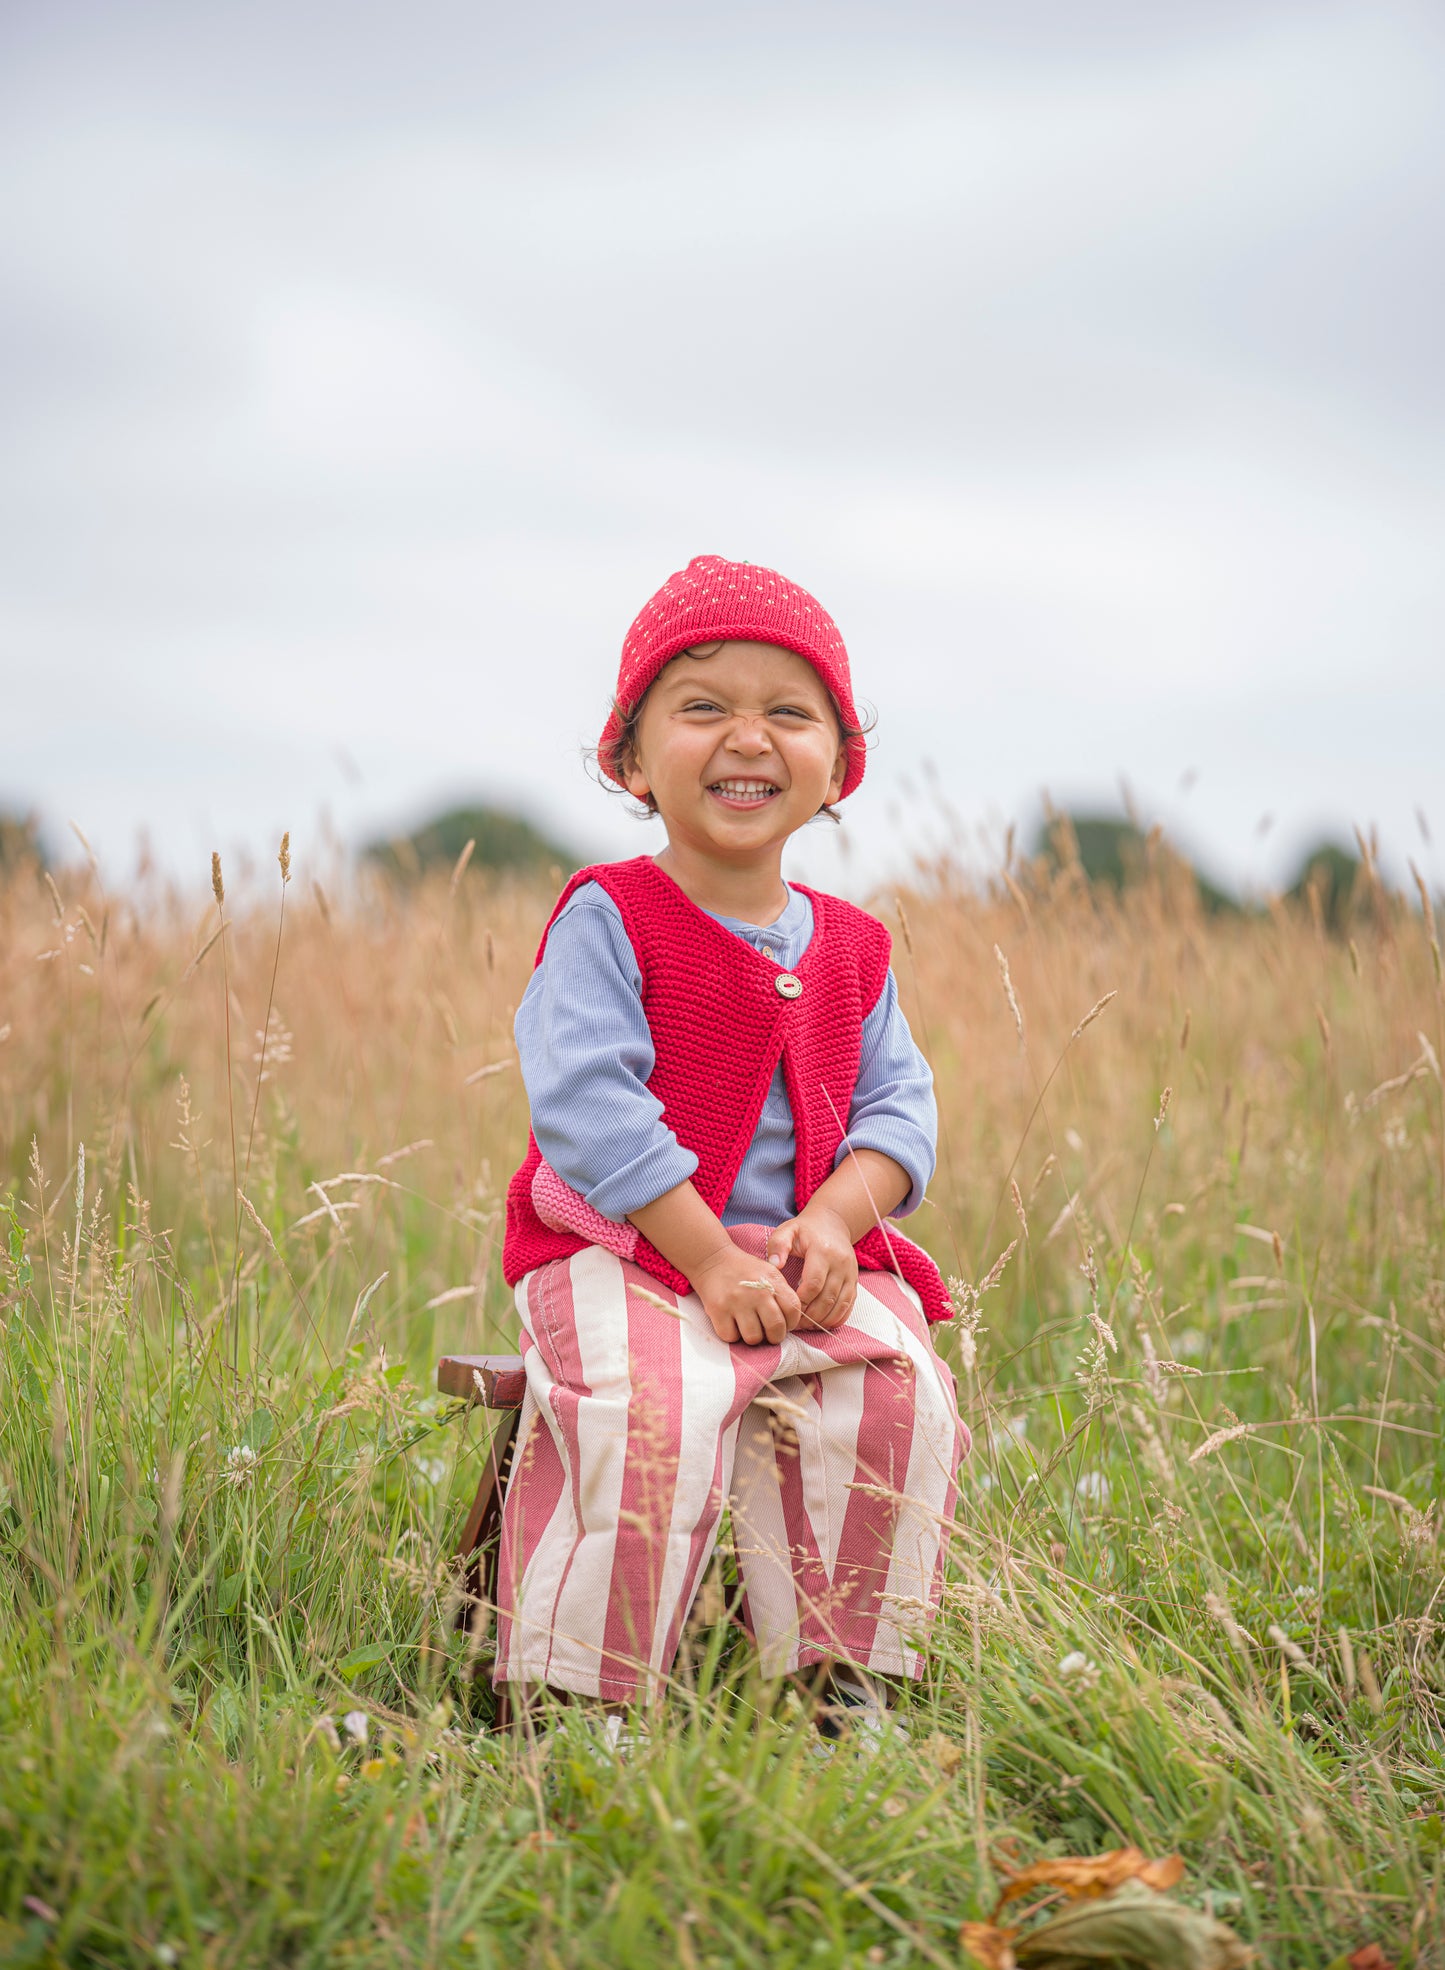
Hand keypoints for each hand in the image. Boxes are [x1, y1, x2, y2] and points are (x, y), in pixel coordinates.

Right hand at [690, 1242, 802, 1346]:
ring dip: (752, 1337)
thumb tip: (791, 1322)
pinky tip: (732, 1324)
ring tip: (748, 1327)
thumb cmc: (744, 1270)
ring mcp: (737, 1302)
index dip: (791, 1323)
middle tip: (767, 1332)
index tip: (784, 1324)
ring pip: (753, 1338)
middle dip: (774, 1337)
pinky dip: (732, 1335)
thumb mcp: (769, 1273)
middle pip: (776, 1328)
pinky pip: (731, 1337)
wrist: (712, 1259)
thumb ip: (782, 1293)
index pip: (793, 1311)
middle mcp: (757, 1292)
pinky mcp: (718, 1310)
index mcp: (773, 1282)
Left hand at [767, 1205, 857, 1330]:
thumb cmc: (806, 1230)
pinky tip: (821, 1323)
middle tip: (794, 1323)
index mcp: (823, 1251)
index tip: (787, 1306)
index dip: (800, 1300)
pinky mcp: (854, 1282)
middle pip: (827, 1298)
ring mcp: (850, 1274)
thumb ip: (778, 1245)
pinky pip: (849, 1306)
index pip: (813, 1283)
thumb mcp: (788, 1230)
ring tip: (806, 1325)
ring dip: (822, 1320)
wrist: (833, 1223)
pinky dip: (836, 1319)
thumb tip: (774, 1266)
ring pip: (839, 1305)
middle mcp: (841, 1264)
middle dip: (810, 1315)